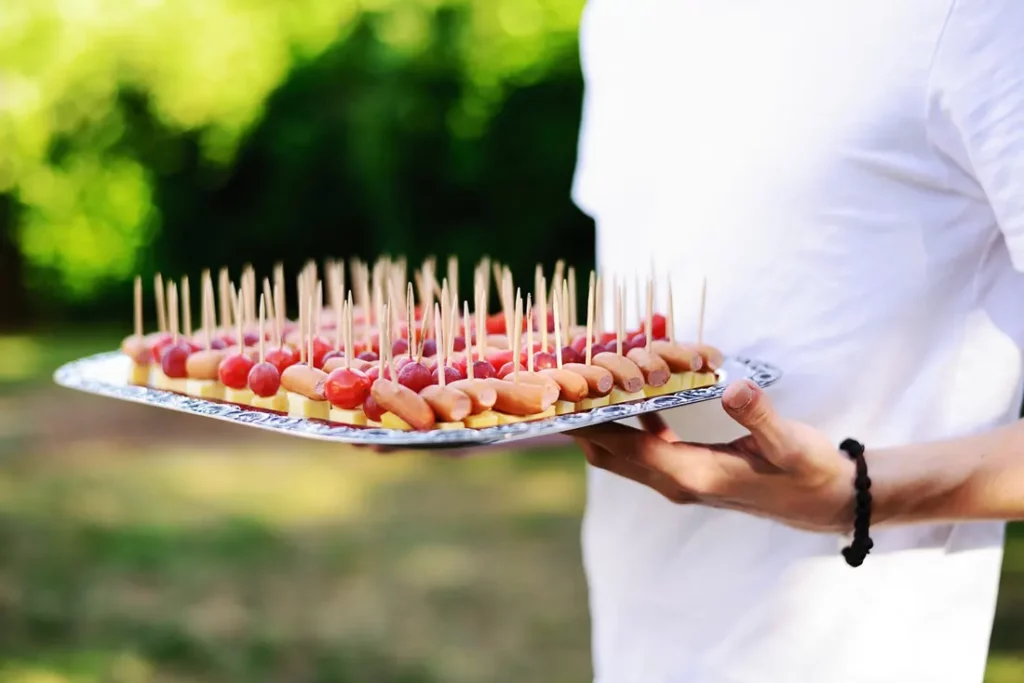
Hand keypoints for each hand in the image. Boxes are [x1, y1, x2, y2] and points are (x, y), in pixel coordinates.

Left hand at [572, 379, 856, 532]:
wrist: (824, 500)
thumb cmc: (807, 471)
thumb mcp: (789, 442)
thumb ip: (759, 417)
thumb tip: (733, 387)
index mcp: (692, 475)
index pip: (625, 448)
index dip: (591, 424)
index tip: (561, 399)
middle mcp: (677, 481)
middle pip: (609, 454)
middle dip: (581, 423)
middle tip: (557, 385)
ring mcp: (679, 477)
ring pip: (622, 452)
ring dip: (601, 422)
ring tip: (582, 385)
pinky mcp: (688, 468)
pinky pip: (644, 446)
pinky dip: (629, 422)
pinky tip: (628, 390)